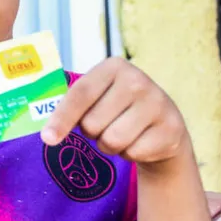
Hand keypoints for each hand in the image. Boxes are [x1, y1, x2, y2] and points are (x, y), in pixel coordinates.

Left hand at [41, 58, 189, 166]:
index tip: (48, 138)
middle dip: (92, 132)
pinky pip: (133, 153)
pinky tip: (141, 140)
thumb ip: (72, 105)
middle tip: (106, 124)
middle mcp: (138, 81)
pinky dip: (131, 154)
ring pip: (112, 141)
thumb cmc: (117, 108)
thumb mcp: (97, 96)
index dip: (61, 118)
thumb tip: (48, 133)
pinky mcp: (172, 129)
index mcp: (114, 67)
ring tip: (122, 133)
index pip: (80, 94)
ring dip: (109, 146)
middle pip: (92, 123)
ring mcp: (159, 104)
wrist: (163, 123)